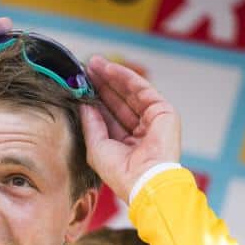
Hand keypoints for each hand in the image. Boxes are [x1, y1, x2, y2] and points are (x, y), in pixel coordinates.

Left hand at [80, 55, 180, 201]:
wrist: (144, 181)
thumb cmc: (120, 173)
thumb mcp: (96, 146)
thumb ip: (90, 123)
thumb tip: (83, 103)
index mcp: (126, 143)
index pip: (109, 115)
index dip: (96, 98)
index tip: (81, 84)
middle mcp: (141, 131)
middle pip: (119, 101)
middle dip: (102, 84)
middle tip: (86, 67)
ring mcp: (153, 121)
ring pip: (129, 93)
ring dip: (112, 77)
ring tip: (94, 64)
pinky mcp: (164, 112)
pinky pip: (142, 89)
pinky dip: (126, 77)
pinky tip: (109, 69)